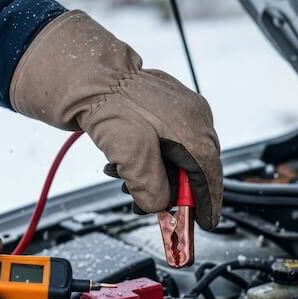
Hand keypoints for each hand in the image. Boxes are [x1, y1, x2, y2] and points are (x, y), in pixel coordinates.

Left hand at [10, 10, 221, 229]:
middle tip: (149, 206)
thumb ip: (151, 188)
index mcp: (195, 130)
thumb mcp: (132, 156)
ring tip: (124, 181)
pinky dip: (151, 159)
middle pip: (196, 169)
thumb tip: (159, 206)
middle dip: (172, 192)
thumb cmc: (109, 105)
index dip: (206, 205)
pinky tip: (124, 163)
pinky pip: (168, 142)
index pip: (209, 178)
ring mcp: (183, 110)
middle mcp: (195, 118)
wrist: (87, 74)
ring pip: (179, 156)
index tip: (204, 224)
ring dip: (155, 176)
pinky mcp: (167, 107)